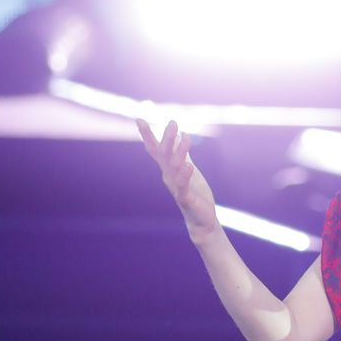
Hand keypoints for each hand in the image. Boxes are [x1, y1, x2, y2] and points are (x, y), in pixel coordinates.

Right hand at [136, 118, 217, 236]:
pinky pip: (183, 186)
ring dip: (180, 152)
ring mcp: (176, 187)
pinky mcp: (186, 198)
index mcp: (168, 169)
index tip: (139, 119)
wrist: (201, 220)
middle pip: (164, 155)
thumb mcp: (188, 170)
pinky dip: (184, 175)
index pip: (156, 150)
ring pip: (175, 167)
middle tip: (173, 122)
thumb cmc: (195, 194)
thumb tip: (179, 135)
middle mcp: (168, 176)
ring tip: (186, 137)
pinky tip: (188, 166)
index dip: (148, 135)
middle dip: (167, 138)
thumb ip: (182, 154)